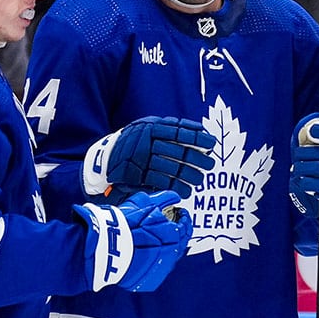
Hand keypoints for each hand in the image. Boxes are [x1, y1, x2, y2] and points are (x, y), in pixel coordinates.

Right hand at [73, 190, 192, 291]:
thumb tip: (175, 197)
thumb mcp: (144, 203)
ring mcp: (162, 268)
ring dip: (166, 250)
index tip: (179, 215)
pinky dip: (155, 263)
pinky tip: (145, 256)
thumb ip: (164, 199)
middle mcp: (172, 253)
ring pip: (170, 258)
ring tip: (152, 242)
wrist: (106, 248)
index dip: (183, 219)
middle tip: (165, 228)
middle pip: (180, 243)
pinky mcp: (151, 280)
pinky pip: (158, 270)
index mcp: (174, 234)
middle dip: (175, 235)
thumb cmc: (124, 225)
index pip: (186, 227)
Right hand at [83, 116, 214, 203]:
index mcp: (151, 127)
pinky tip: (186, 190)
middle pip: (177, 151)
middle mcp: (146, 142)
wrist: (106, 156)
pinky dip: (175, 187)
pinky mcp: (136, 175)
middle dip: (197, 159)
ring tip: (200, 179)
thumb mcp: (150, 126)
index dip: (197, 137)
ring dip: (189, 175)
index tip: (212, 143)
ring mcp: (140, 159)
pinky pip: (160, 181)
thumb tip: (201, 131)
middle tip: (211, 165)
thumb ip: (172, 127)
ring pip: (171, 168)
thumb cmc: (138, 140)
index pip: (178, 131)